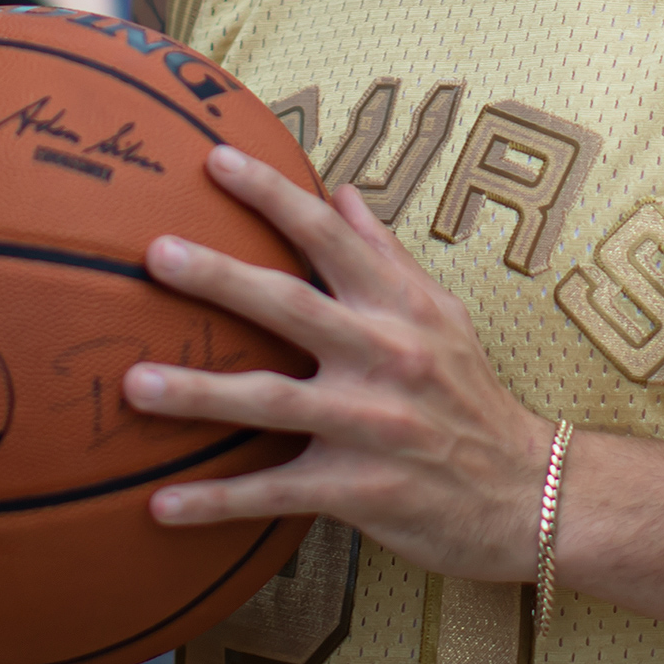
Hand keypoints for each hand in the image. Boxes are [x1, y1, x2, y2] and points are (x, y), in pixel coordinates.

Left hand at [123, 145, 554, 582]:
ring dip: (199, 394)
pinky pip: (276, 492)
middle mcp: (386, 357)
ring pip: (273, 402)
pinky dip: (217, 501)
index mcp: (400, 308)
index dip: (273, 195)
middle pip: (292, 307)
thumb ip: (385, 255)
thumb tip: (340, 190)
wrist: (530, 494)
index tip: (215, 159)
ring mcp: (372, 425)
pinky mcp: (361, 489)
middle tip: (155, 255)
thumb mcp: (442, 315)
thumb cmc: (472, 397)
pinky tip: (159, 505)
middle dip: (222, 279)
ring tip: (133, 384)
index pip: (331, 236)